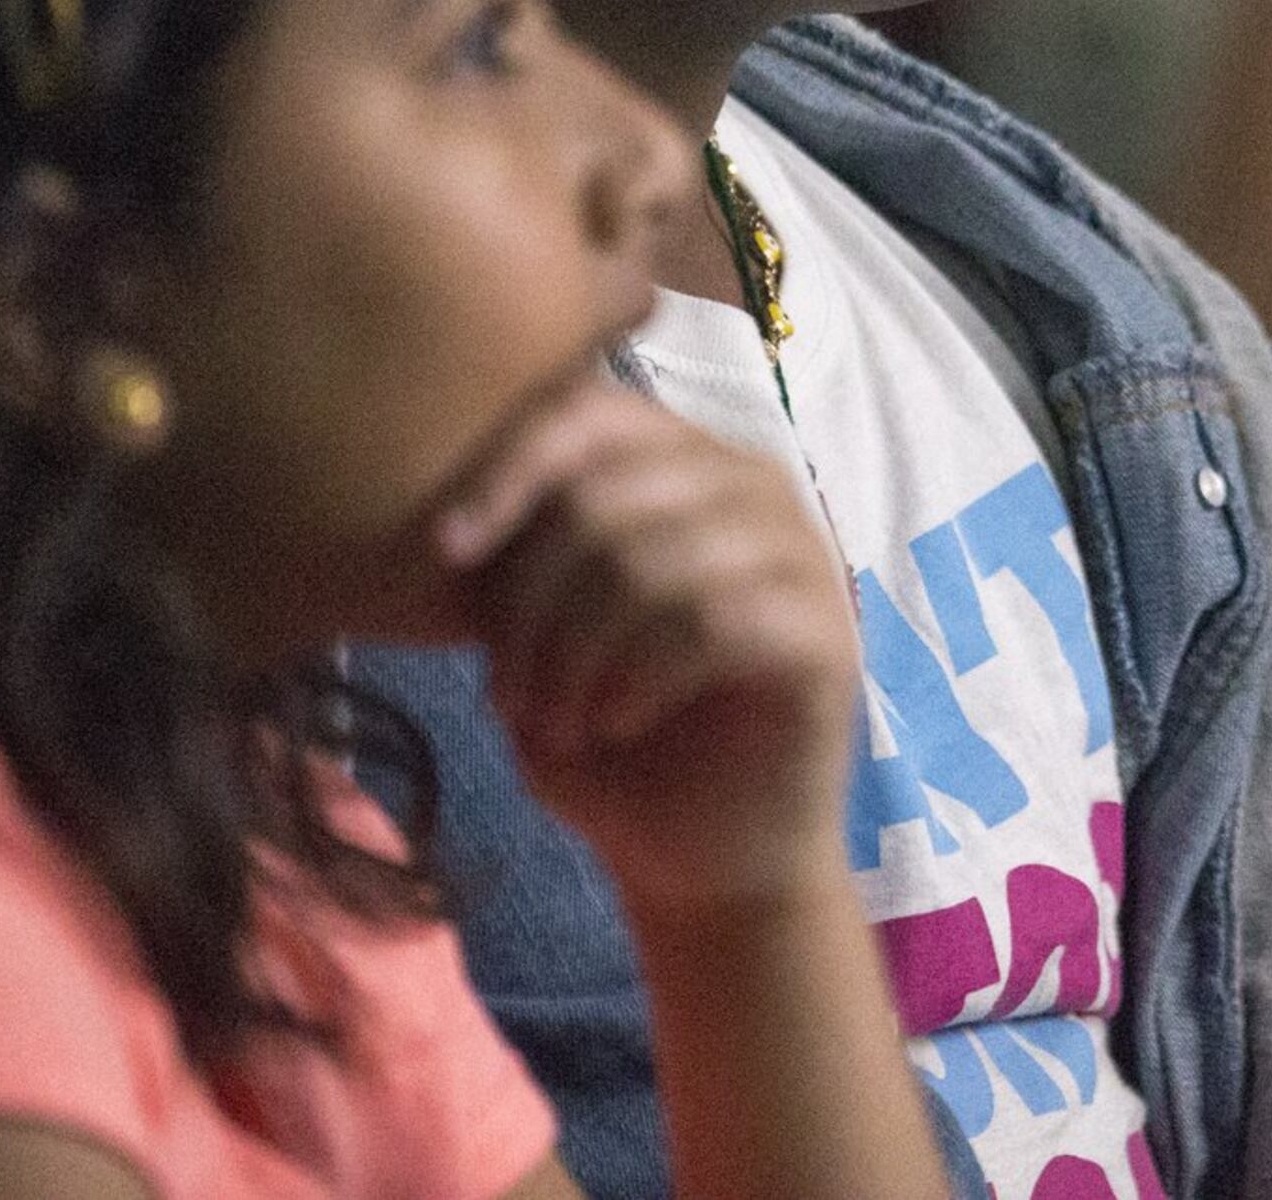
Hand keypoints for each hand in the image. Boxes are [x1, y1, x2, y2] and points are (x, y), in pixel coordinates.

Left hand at [429, 367, 857, 913]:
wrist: (699, 861)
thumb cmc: (610, 740)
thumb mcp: (538, 636)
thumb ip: (514, 560)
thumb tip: (453, 521)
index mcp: (683, 462)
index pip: (590, 410)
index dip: (507, 466)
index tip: (446, 553)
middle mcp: (753, 485)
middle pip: (606, 492)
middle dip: (529, 603)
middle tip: (508, 696)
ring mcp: (802, 553)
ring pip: (650, 559)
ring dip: (573, 654)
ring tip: (555, 723)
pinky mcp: (826, 633)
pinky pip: (710, 620)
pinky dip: (636, 679)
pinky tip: (615, 724)